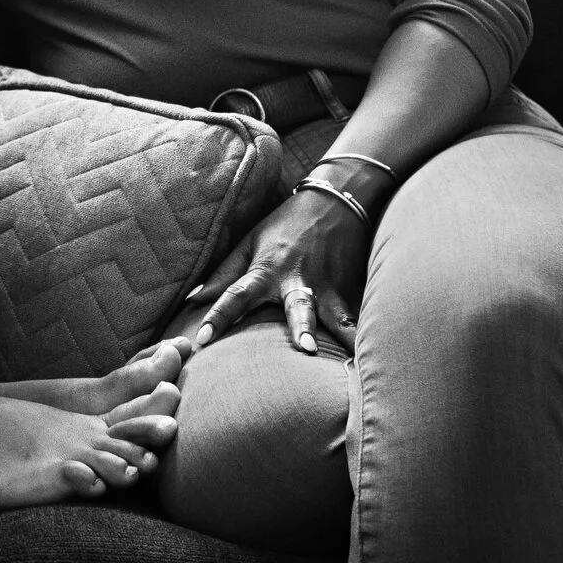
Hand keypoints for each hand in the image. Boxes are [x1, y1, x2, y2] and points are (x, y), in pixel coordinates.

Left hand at [191, 187, 369, 355]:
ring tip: (352, 359)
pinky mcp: (349, 291)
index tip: (202, 339)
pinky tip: (370, 358)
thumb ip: (223, 275)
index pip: (237, 295)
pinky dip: (362, 337)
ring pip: (336, 315)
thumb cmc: (284, 226)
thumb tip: (192, 300)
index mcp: (266, 269)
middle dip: (301, 326)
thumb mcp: (249, 242)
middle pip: (297, 305)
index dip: (219, 316)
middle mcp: (297, 281)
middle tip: (304, 349)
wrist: (333, 203)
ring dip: (342, 336)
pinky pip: (357, 318)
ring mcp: (327, 288)